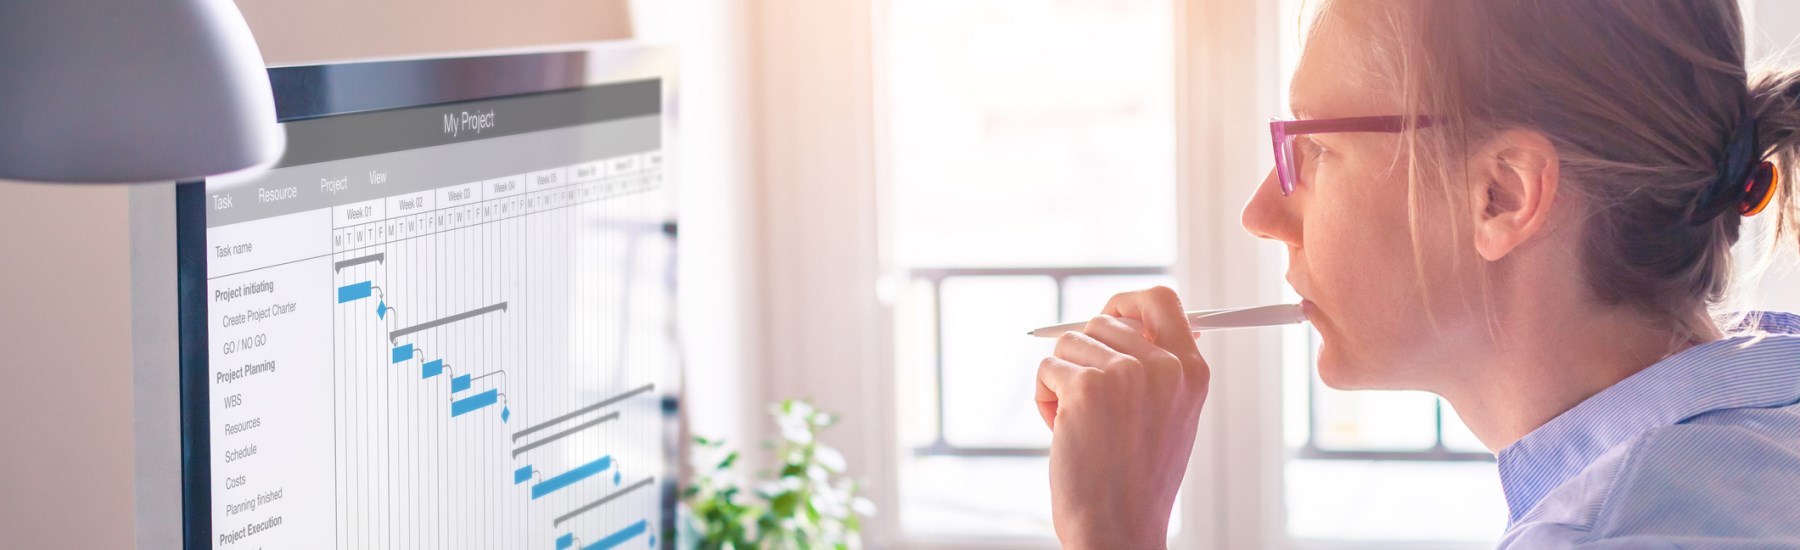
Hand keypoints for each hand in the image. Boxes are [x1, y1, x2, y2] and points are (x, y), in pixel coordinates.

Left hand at [1035, 286, 1210, 548]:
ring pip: (1069, 343)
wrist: (1118, 526)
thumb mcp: (1171, 416)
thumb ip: (1159, 367)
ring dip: (1062, 380)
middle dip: (1084, 356)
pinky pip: (1047, 368)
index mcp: (1191, 372)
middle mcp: (1164, 366)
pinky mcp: (1086, 387)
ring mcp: (1125, 374)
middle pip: (1102, 321)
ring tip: (1080, 424)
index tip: (1108, 315)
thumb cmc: (1136, 479)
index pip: (1161, 301)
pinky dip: (1045, 398)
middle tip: (1089, 403)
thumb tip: (1130, 318)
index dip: (1127, 303)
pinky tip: (1062, 432)